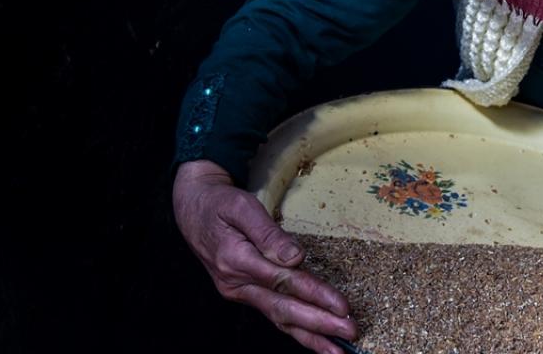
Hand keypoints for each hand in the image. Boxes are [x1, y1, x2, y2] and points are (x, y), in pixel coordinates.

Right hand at [173, 159, 357, 353]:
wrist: (193, 209)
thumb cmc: (220, 204)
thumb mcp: (242, 207)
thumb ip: (268, 232)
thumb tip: (295, 256)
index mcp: (235, 260)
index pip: (282, 281)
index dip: (314, 294)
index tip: (341, 306)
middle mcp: (236, 283)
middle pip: (283, 308)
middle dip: (318, 323)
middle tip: (349, 330)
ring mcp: (239, 292)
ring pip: (278, 317)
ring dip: (309, 336)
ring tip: (336, 350)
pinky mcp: (245, 293)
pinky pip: (274, 313)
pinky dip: (296, 328)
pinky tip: (315, 339)